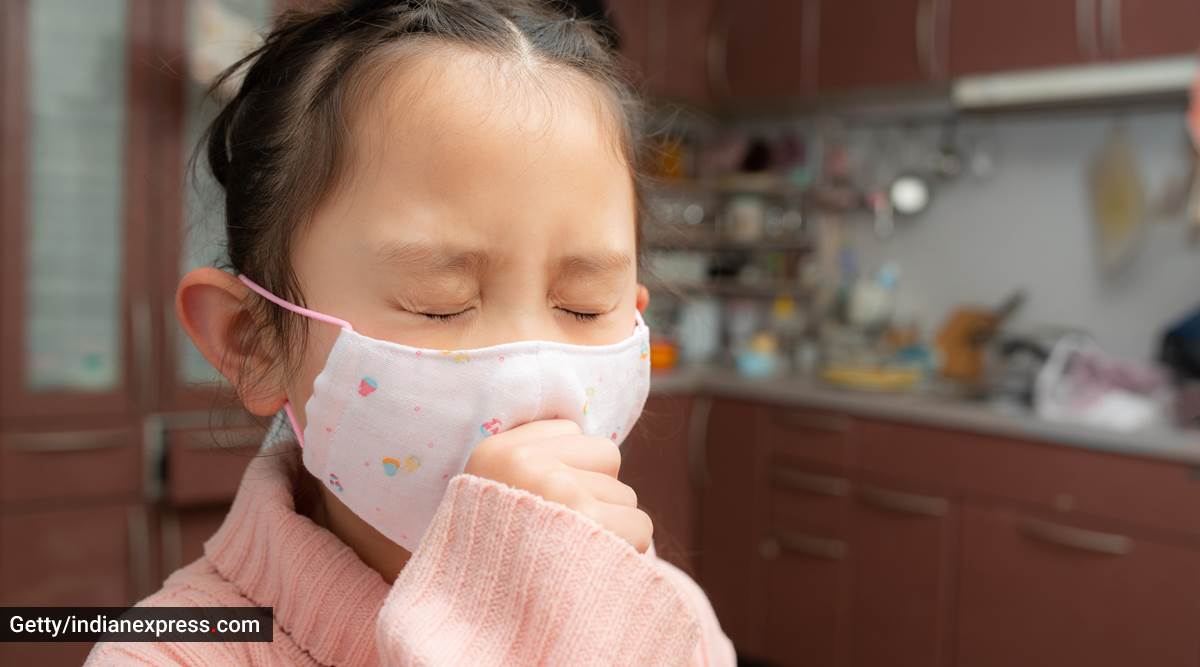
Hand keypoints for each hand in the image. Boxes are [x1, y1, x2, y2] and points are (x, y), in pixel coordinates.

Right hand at [464, 419, 651, 552]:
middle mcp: (527, 464)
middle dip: (596, 494)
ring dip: (611, 526)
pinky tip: (592, 566)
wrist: (473, 624)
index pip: (572, 430)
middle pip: (607, 458)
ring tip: (572, 553)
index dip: (571, 467)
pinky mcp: (588, 524)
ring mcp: (559, 491)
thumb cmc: (492, 561)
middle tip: (562, 532)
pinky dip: (626, 550)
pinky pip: (640, 525)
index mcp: (497, 451)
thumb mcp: (491, 495)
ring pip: (626, 495)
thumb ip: (534, 461)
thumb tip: (586, 441)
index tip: (548, 502)